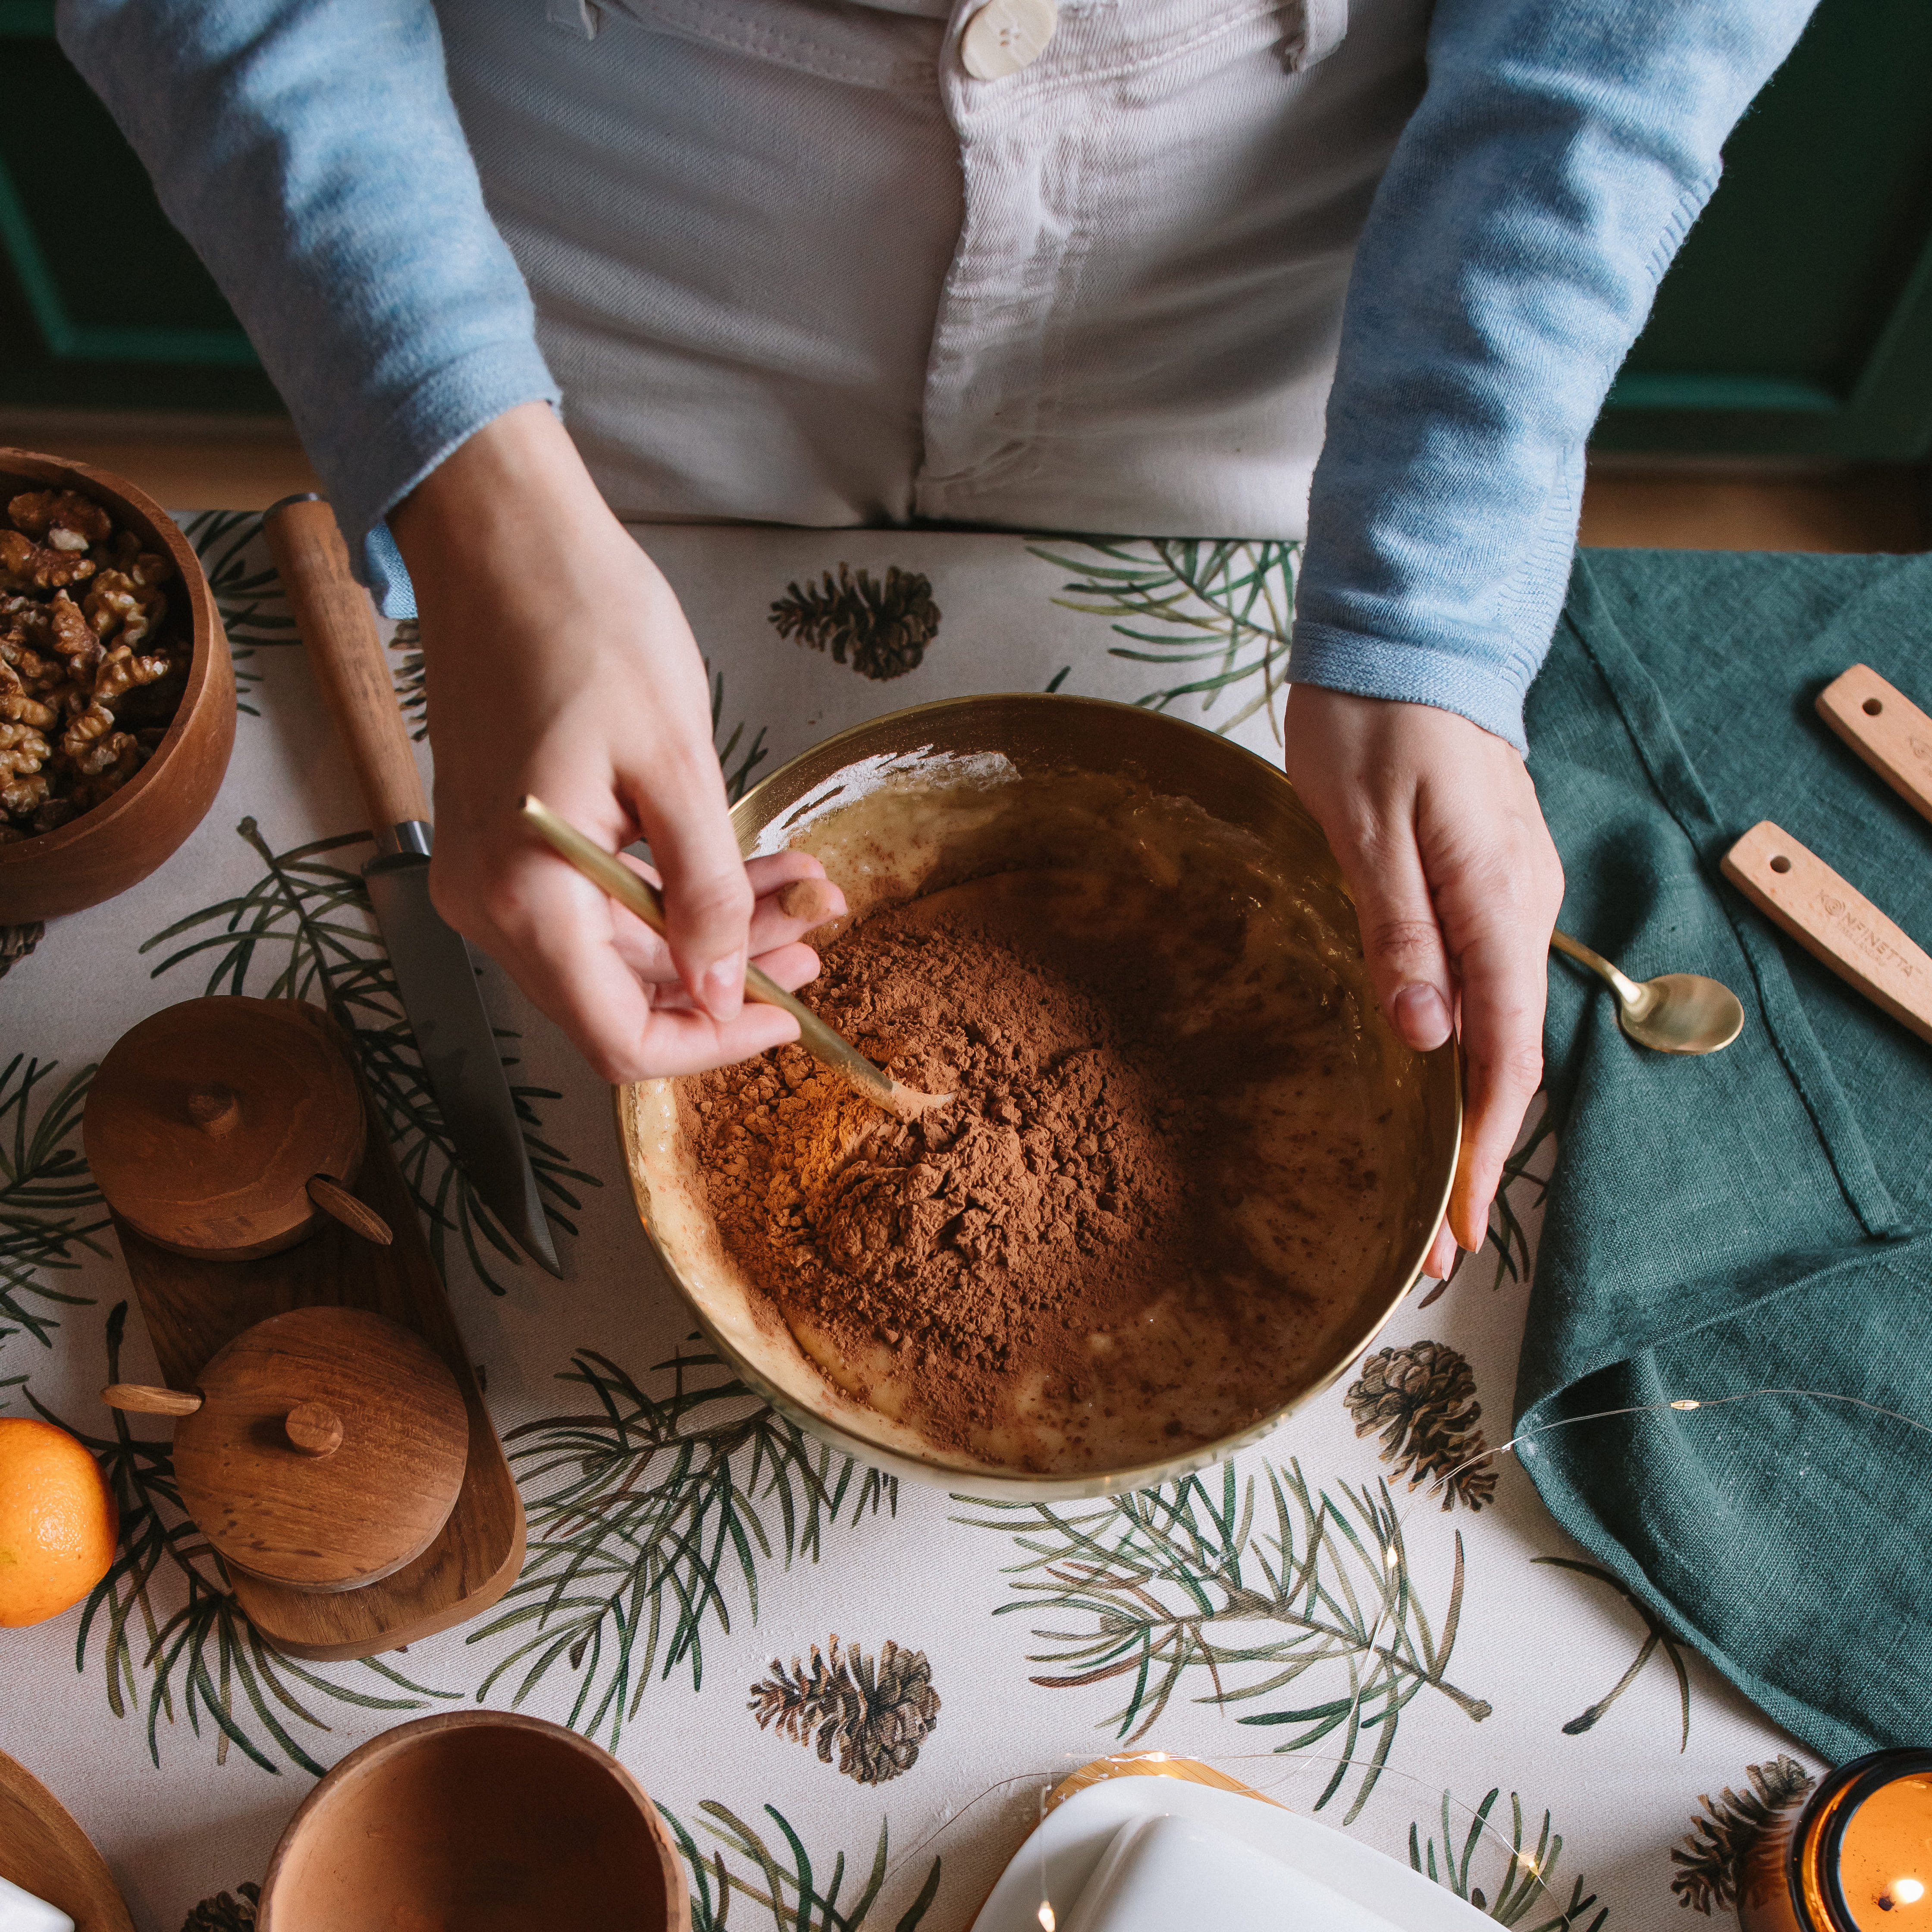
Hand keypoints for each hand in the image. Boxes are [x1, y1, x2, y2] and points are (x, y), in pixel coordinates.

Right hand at [390, 402, 835, 1080]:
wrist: (503, 538)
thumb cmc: (585, 623)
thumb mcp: (676, 763)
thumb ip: (704, 891)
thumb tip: (725, 988)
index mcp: (523, 894)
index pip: (619, 1036)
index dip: (711, 1044)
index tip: (789, 1020)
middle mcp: (490, 901)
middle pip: (620, 997)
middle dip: (729, 977)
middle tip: (816, 937)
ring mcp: (493, 872)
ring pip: (618, 948)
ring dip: (712, 930)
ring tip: (800, 892)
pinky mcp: (512, 840)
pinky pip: (598, 898)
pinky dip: (673, 891)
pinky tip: (746, 864)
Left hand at [1282, 686, 1563, 1280]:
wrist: (1406, 639)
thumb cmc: (1374, 723)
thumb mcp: (1365, 826)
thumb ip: (1399, 932)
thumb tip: (1425, 1037)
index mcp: (1495, 906)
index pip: (1504, 1058)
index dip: (1482, 1152)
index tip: (1455, 1230)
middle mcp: (1517, 911)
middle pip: (1506, 1058)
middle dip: (1473, 1154)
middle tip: (1431, 1243)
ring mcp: (1506, 898)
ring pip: (1495, 1027)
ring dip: (1464, 1112)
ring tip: (1427, 1188)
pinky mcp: (1481, 883)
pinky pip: (1481, 986)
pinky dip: (1461, 1052)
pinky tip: (1427, 1084)